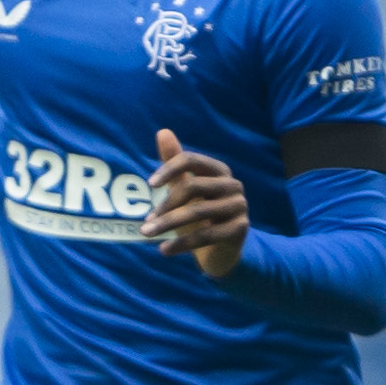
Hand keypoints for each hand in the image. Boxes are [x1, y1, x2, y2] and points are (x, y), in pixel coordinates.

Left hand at [143, 127, 246, 277]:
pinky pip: (206, 235)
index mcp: (218, 170)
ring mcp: (239, 207)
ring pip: (198, 212)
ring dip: (168, 224)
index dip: (169, 169)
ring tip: (147, 234)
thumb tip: (162, 132)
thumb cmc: (199, 217)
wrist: (220, 253)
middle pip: (193, 186)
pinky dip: (182, 243)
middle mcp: (233, 185)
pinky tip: (163, 250)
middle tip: (145, 222)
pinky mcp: (240, 229)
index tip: (150, 184)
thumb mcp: (184, 190)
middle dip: (166, 205)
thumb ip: (174, 164)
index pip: (191, 160)